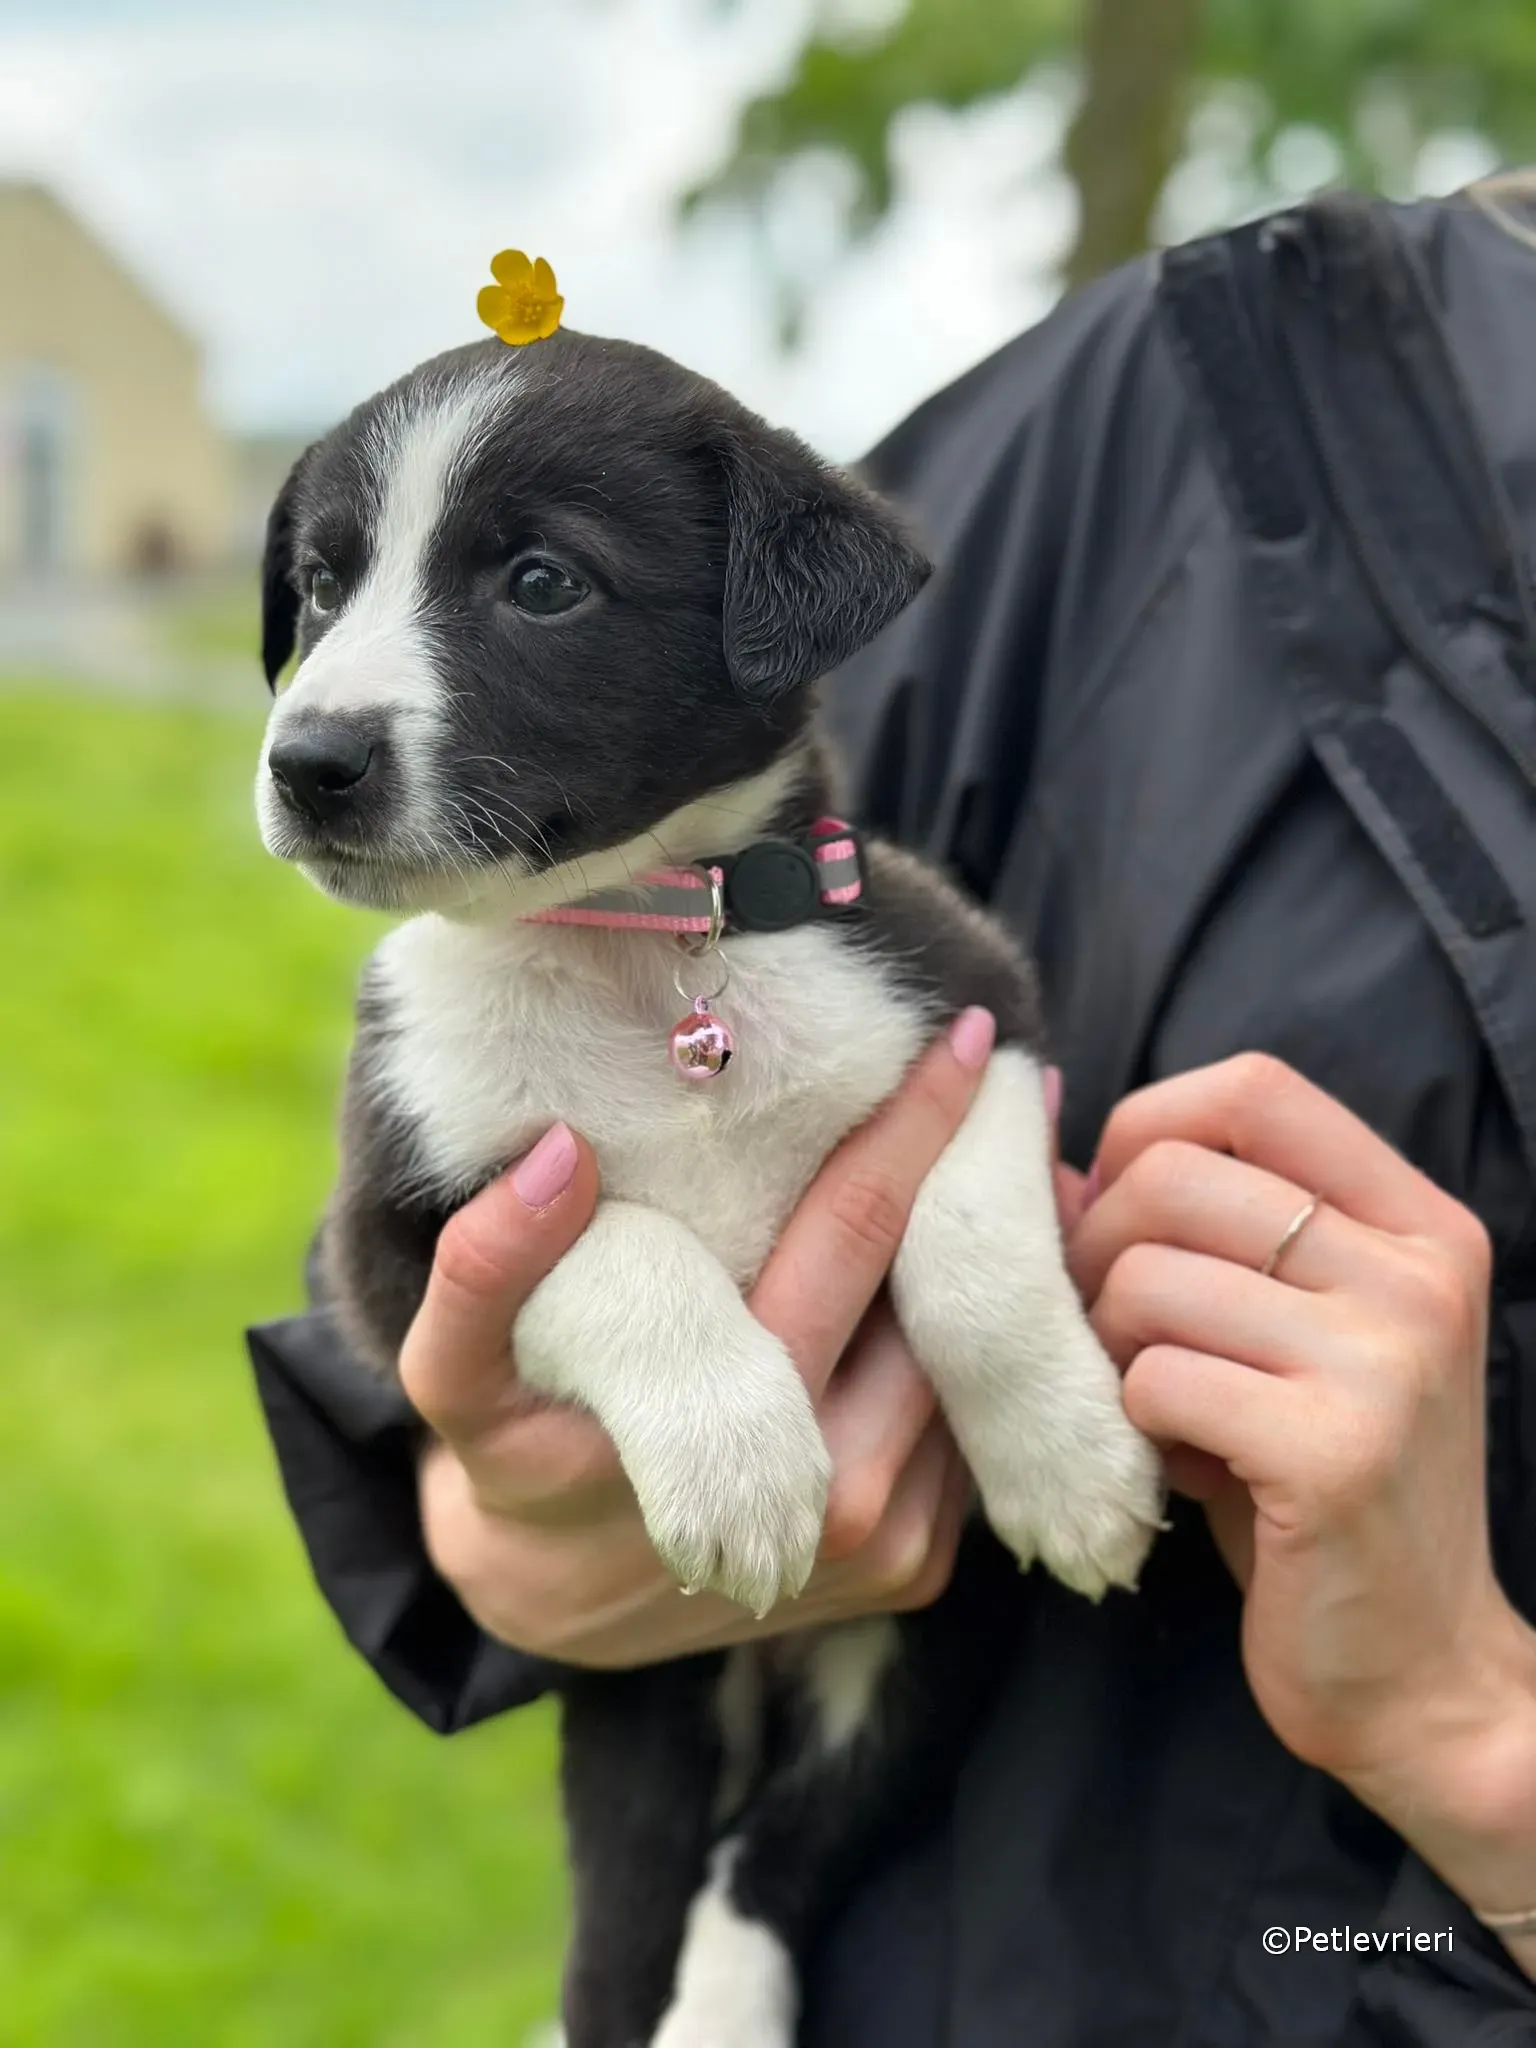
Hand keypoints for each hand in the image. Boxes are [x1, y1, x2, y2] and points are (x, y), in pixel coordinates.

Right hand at [406, 1009, 996, 1667]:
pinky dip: (984, 1357)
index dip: (913, 1130)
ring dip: (997, 1276)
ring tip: (1019, 1170)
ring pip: (971, 1373)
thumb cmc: (514, 1448)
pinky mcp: (913, 1571)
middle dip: (985, 1193)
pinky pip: (971, 1437)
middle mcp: (833, 1498)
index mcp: (739, 1433)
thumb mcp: (455, 1370)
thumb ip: (482, 1266)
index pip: (856, 1238)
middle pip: (944, 1306)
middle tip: (1028, 1086)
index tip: (970, 1039)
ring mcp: (885, 1546)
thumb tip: (561, 1155)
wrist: (554, 1595)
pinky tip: (981, 1287)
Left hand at [1066, 1052, 1535, 1932]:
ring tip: (1154, 1400)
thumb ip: (1202, 1235)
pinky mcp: (1334, 1453)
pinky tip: (1178, 1462)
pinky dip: (1133, 1420)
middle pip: (1174, 1176)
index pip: (1254, 1087)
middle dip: (1097, 1246)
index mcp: (1420, 1222)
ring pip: (1145, 1279)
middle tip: (1109, 1327)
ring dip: (1111, 1346)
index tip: (1114, 1203)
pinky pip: (1153, 1380)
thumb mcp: (1290, 1331)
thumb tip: (1052, 1164)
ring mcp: (1386, 1362)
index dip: (1148, 1127)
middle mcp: (1418, 1275)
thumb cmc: (1325, 1483)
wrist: (1420, 1670)